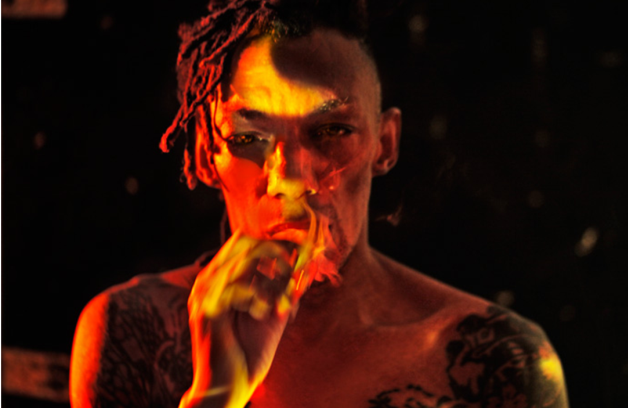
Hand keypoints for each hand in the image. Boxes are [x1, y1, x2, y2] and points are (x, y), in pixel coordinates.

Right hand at [180, 231, 303, 407]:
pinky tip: (266, 314)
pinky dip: (262, 298)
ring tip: (283, 303)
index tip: (303, 255)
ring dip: (275, 278)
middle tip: (296, 269)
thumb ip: (287, 290)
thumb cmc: (249, 351)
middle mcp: (209, 279)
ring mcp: (205, 293)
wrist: (229, 387)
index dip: (278, 243)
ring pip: (247, 260)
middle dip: (278, 251)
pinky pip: (241, 287)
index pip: (246, 240)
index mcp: (222, 277)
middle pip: (245, 240)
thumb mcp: (275, 314)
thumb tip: (309, 267)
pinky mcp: (208, 310)